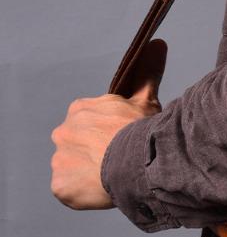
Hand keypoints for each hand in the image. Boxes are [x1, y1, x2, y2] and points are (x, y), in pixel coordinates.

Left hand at [50, 39, 167, 210]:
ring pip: (75, 169)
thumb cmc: (141, 130)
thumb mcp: (145, 98)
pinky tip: (103, 190)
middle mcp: (63, 132)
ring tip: (114, 177)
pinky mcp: (60, 186)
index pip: (91, 123)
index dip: (108, 133)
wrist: (135, 162)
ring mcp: (60, 161)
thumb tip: (157, 42)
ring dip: (90, 175)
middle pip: (80, 146)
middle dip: (97, 153)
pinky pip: (69, 191)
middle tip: (120, 160)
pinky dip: (84, 193)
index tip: (123, 140)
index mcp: (80, 110)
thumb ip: (146, 72)